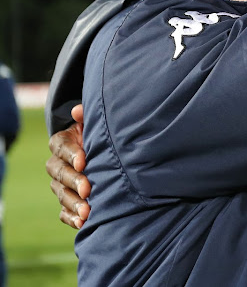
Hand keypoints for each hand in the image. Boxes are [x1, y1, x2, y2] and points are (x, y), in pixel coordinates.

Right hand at [47, 104, 89, 228]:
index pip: (62, 148)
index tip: (84, 161)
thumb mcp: (94, 123)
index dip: (72, 154)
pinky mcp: (67, 199)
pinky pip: (63, 211)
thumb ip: (87, 116)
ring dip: (74, 204)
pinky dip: (71, 217)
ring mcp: (60, 183)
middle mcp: (57, 164)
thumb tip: (77, 110)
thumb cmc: (98, 133)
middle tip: (88, 189)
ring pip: (62, 194)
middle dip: (74, 182)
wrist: (102, 149)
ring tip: (87, 212)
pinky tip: (82, 222)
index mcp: (62, 142)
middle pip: (60, 173)